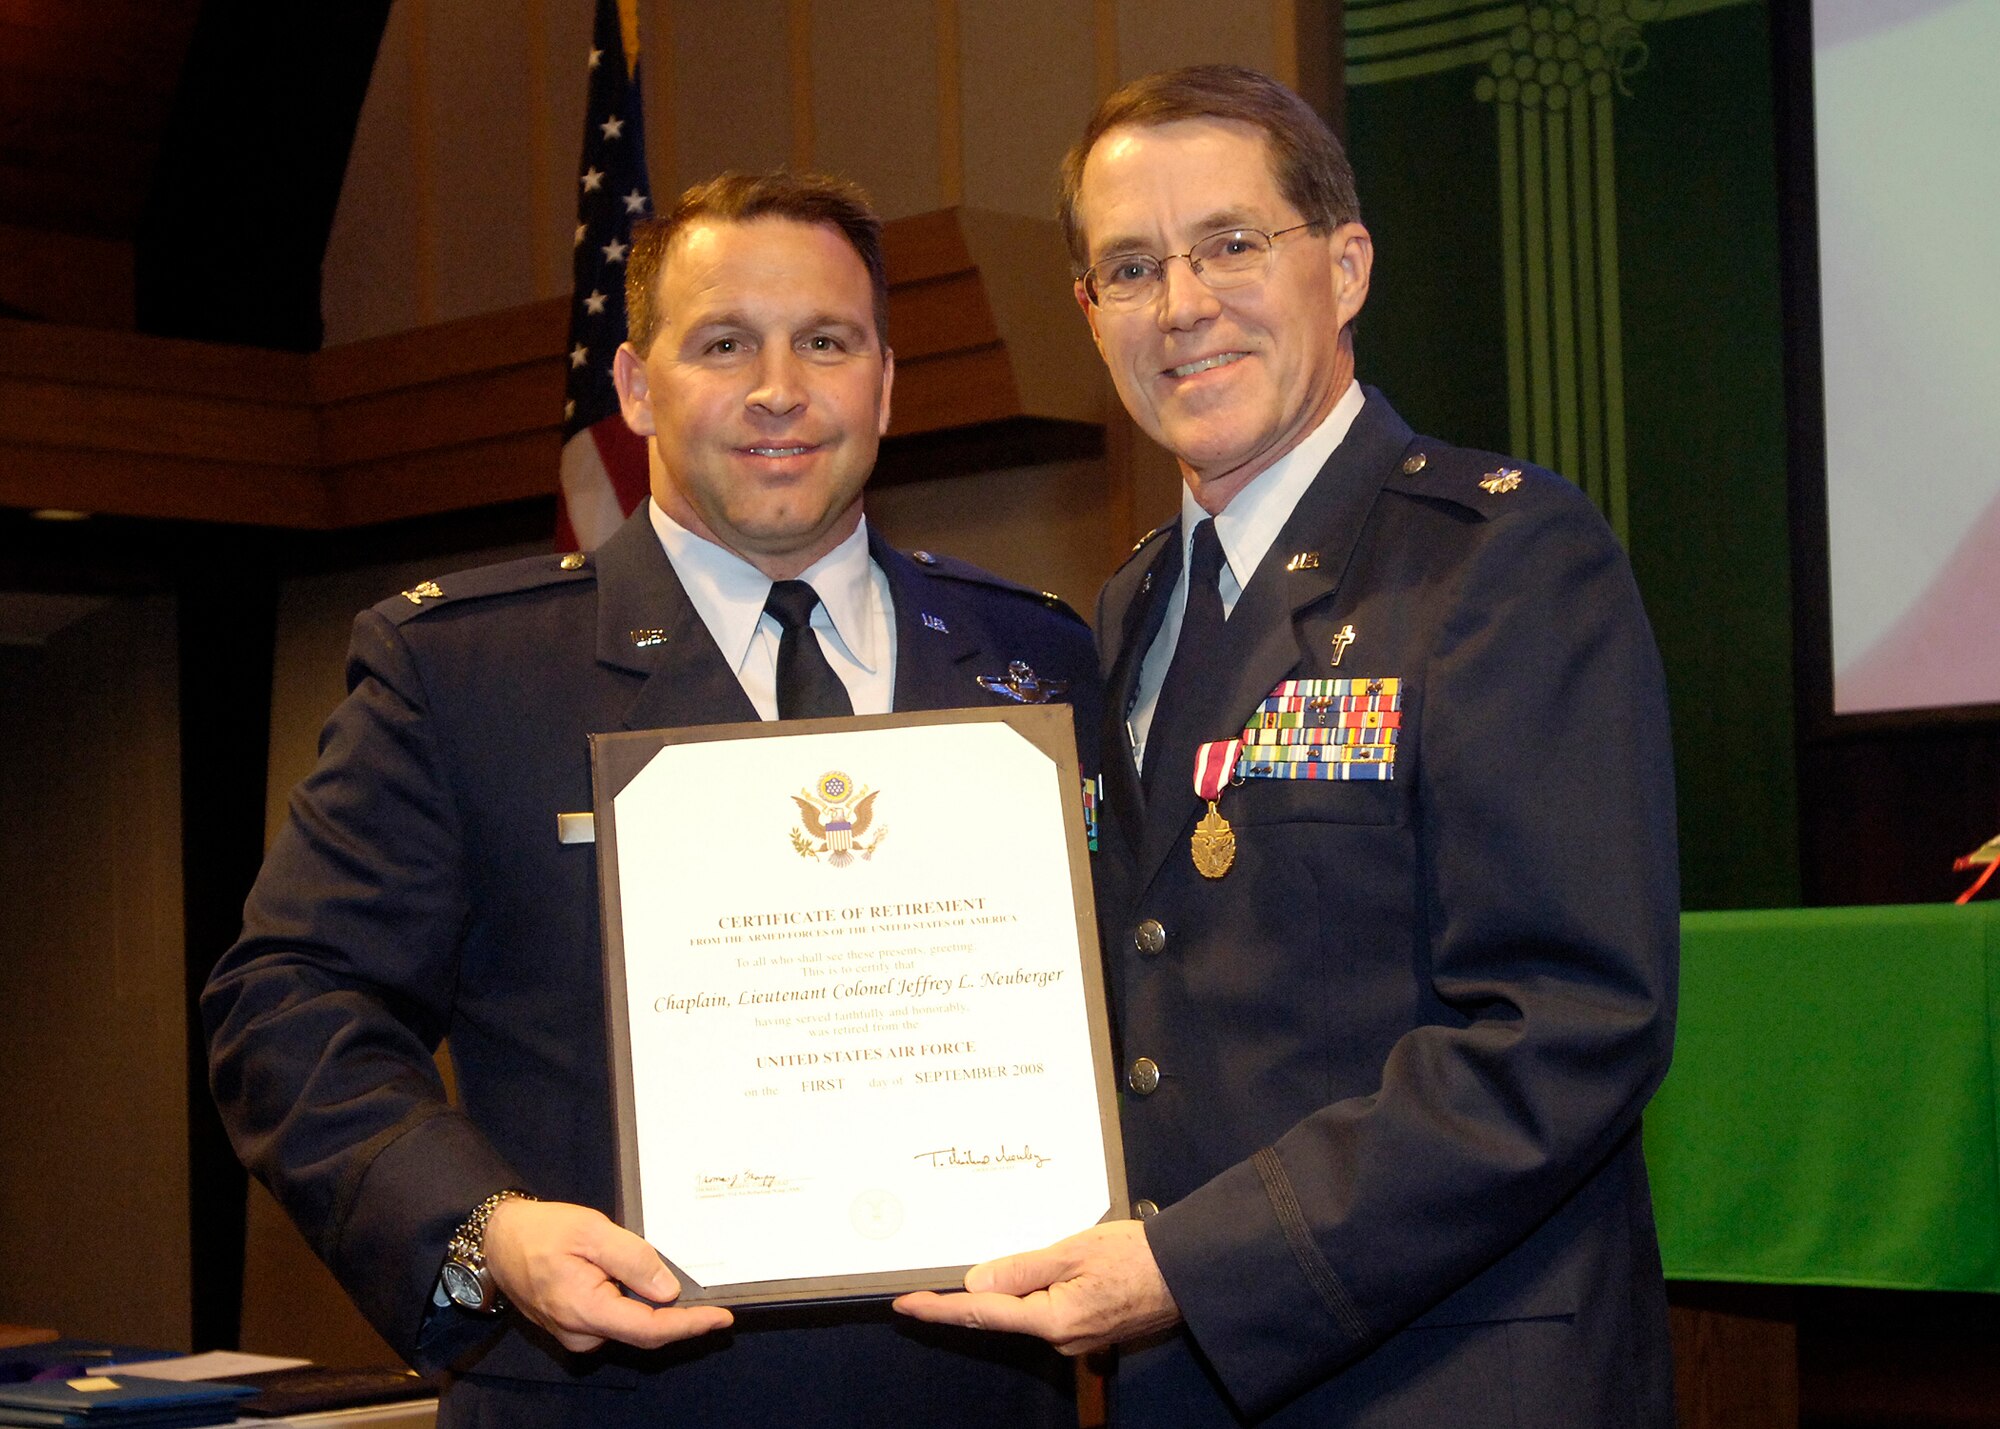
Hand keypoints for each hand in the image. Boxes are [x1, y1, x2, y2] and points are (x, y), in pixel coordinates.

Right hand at [481, 1198, 732, 1352]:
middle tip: (713, 1302)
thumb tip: (668, 1291)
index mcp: (585, 1310)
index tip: (721, 1318)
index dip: (690, 1326)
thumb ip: (633, 1259)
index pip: (649, 1329)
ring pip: (631, 1328)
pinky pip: (616, 1321)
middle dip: (681, 1320)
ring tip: (682, 1289)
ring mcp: (576, 1334)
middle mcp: (581, 1333)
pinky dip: (638, 1308)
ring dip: (658, 1313)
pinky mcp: (575, 1327)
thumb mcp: (592, 1231)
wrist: (498, 1240)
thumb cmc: (541, 1231)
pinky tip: (649, 1290)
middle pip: (644, 1333)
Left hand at [892, 1219, 1179, 1354]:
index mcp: (1054, 1319)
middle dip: (966, 1300)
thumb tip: (975, 1282)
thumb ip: (1022, 1269)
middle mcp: (1061, 1338)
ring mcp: (1076, 1339)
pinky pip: (1047, 1313)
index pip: (983, 1314)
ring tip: (978, 1273)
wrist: (1189, 1272)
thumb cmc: (1138, 1256)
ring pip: (1025, 1314)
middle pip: (1001, 1317)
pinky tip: (1026, 1279)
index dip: (940, 1309)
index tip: (906, 1305)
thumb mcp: (1074, 1251)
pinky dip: (1030, 1297)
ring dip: (1004, 1295)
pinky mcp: (1088, 1331)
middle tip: (925, 1287)